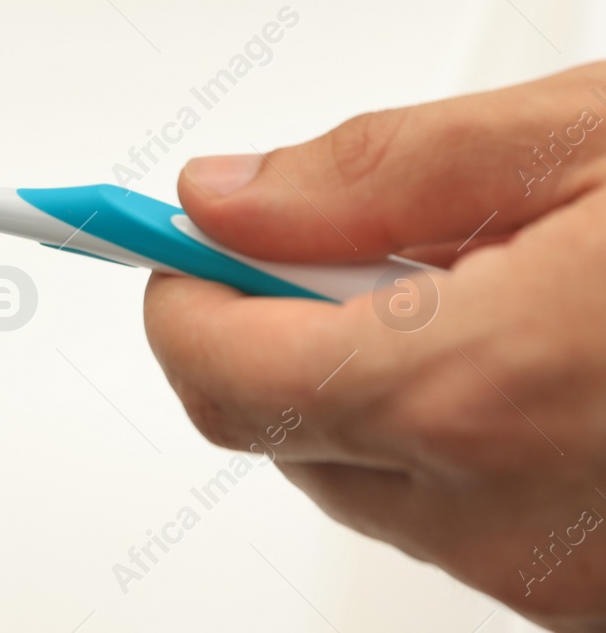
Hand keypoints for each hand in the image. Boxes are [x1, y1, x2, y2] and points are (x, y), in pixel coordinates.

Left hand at [144, 62, 605, 631]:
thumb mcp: (584, 141)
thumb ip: (379, 171)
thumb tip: (224, 200)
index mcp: (478, 394)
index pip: (220, 374)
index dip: (182, 293)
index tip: (164, 239)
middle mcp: (507, 519)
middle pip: (282, 429)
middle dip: (284, 327)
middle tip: (362, 238)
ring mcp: (556, 576)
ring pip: (369, 476)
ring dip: (380, 381)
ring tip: (495, 290)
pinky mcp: (596, 595)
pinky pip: (462, 516)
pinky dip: (462, 436)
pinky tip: (548, 358)